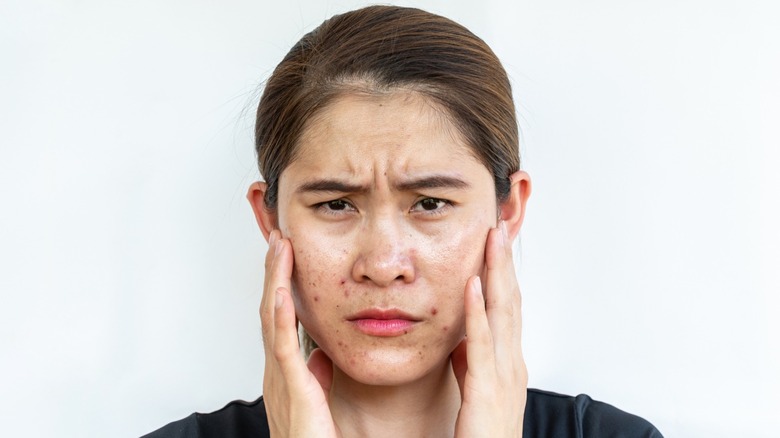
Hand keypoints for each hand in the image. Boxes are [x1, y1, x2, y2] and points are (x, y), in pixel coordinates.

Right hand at [260, 230, 340, 436]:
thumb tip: (320, 355)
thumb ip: (315, 375)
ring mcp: (279, 377)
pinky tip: (283, 291)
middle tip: (279, 237)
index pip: (279, 316)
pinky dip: (281, 316)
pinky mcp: (291, 389)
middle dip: (274, 272)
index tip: (286, 254)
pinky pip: (282, 347)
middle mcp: (276, 369)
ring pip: (272, 318)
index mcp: (283, 370)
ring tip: (280, 247)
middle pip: (271, 308)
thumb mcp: (315, 399)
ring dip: (276, 280)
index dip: (280, 283)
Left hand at [451, 221, 527, 436]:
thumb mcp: (476, 390)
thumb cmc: (483, 434)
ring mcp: (503, 375)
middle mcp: (511, 363)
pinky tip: (473, 285)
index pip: (508, 307)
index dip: (503, 273)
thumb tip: (461, 341)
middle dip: (505, 263)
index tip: (495, 244)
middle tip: (498, 226)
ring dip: (497, 274)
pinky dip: (477, 311)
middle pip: (511, 301)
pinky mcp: (486, 389)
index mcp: (508, 362)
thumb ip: (471, 363)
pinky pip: (481, 343)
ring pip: (502, 313)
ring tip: (491, 241)